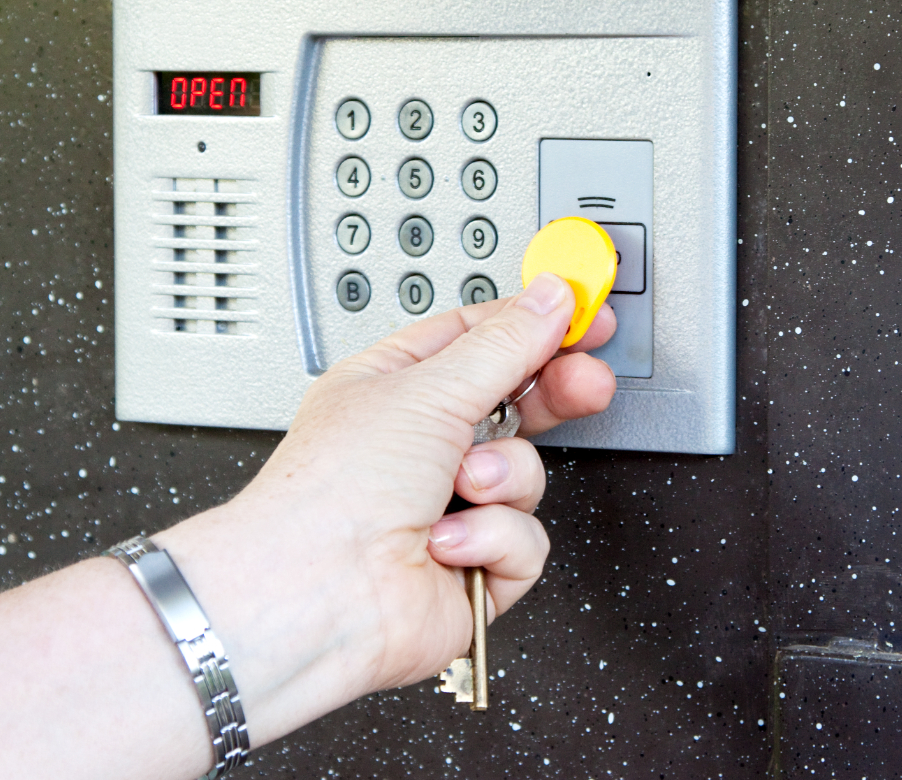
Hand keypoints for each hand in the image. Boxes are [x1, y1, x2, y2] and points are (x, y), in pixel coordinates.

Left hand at [156, 273, 615, 745]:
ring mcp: (450, 508)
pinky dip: (491, 540)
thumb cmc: (331, 495)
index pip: (481, 341)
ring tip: (463, 487)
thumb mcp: (427, 391)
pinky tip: (446, 543)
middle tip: (584, 384)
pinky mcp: (474, 566)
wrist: (316, 600)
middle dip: (553, 396)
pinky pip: (527, 541)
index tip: (585, 316)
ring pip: (529, 476)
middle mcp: (422, 449)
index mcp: (396, 390)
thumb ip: (505, 343)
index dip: (536, 326)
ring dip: (503, 480)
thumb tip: (549, 300)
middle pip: (517, 405)